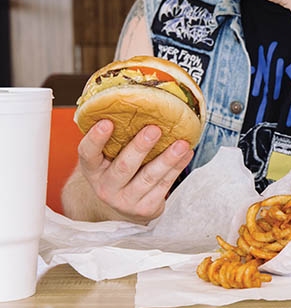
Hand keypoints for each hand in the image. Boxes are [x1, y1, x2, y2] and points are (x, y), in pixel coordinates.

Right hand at [77, 119, 193, 223]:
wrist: (124, 206)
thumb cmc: (118, 171)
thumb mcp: (108, 157)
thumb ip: (116, 137)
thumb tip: (136, 99)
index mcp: (93, 169)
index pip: (88, 153)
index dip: (95, 139)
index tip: (107, 122)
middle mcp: (106, 187)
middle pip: (124, 166)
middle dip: (140, 147)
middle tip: (154, 129)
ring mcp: (126, 200)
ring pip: (149, 177)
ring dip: (167, 158)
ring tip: (181, 143)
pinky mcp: (146, 208)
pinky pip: (164, 185)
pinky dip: (177, 168)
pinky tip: (186, 154)